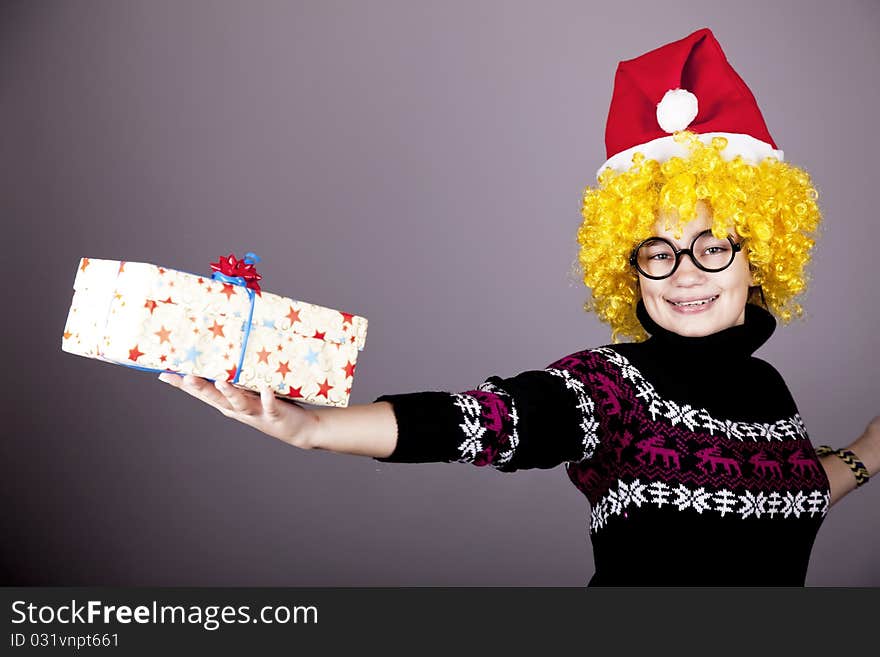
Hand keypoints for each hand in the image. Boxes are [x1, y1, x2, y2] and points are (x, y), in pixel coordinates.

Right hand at [157, 373, 316, 447]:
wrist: (297, 429)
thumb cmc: (268, 404)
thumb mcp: (247, 392)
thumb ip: (233, 379)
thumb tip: (219, 359)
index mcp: (228, 403)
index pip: (201, 393)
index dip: (182, 385)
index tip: (163, 373)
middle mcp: (238, 409)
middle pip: (215, 399)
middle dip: (200, 388)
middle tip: (184, 376)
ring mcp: (256, 413)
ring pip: (239, 403)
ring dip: (229, 393)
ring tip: (220, 380)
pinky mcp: (275, 414)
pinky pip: (270, 405)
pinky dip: (267, 397)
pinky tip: (265, 387)